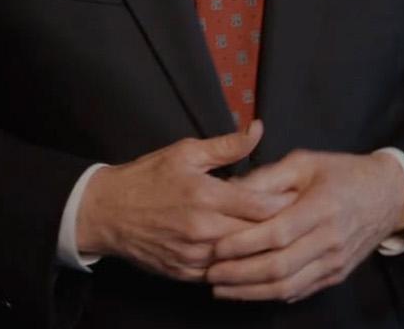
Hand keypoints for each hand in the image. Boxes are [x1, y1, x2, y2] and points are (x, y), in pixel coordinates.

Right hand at [77, 121, 293, 281]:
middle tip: (297, 217)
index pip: (261, 206)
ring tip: (277, 236)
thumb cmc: (146, 178)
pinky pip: (221, 272)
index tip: (298, 196)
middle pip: (257, 235)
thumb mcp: (185, 152)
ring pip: (241, 257)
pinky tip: (246, 252)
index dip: (285, 202)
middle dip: (278, 227)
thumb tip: (258, 129)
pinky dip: (235, 263)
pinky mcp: (184, 273)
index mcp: (206, 196)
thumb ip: (227, 145)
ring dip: (258, 248)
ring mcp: (193, 255)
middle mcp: (202, 230)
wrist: (105, 212)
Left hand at [205, 149, 403, 302]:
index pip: (277, 233)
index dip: (243, 244)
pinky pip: (300, 291)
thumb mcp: (305, 163)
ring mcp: (335, 261)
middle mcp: (331, 239)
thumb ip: (267, 177)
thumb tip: (228, 190)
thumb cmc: (341, 174)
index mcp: (322, 207)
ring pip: (288, 286)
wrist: (388, 195)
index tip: (216, 248)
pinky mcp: (336, 274)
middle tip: (211, 273)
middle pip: (279, 266)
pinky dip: (271, 295)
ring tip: (221, 288)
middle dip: (240, 274)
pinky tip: (248, 291)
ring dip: (250, 292)